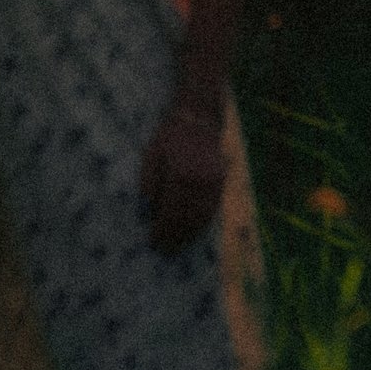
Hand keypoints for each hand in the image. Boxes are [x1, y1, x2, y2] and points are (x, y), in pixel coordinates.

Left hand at [140, 96, 224, 253]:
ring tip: (178, 246)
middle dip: (176, 237)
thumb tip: (149, 212)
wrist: (199, 118)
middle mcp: (201, 183)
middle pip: (187, 219)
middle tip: (165, 251)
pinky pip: (212, 209)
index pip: (171, 212)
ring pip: (202, 217)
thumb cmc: (170, 136)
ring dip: (190, 235)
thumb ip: (150, 184)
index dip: (162, 230)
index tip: (153, 242)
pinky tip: (193, 232)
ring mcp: (214, 184)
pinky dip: (202, 224)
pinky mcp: (221, 183)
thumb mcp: (152, 155)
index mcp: (181, 176)